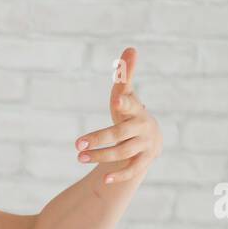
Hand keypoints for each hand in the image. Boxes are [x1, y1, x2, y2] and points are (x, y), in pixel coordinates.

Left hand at [75, 46, 161, 184]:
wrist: (151, 139)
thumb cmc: (130, 114)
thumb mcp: (126, 96)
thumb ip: (124, 75)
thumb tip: (130, 48)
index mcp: (136, 110)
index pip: (130, 104)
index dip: (123, 101)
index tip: (116, 99)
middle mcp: (142, 128)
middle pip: (119, 134)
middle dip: (98, 139)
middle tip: (77, 144)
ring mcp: (144, 146)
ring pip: (122, 152)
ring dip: (101, 156)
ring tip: (79, 158)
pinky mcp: (144, 161)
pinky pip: (132, 170)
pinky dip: (119, 175)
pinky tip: (104, 180)